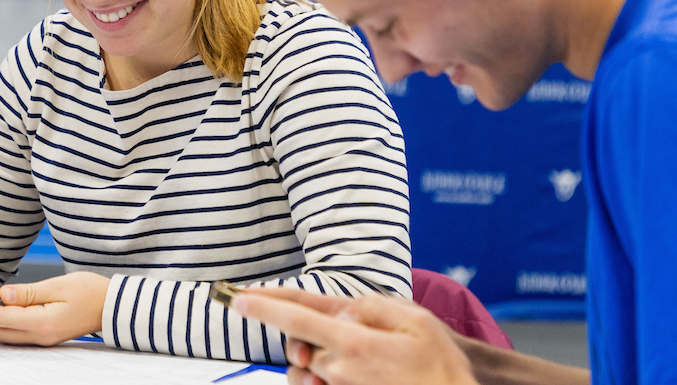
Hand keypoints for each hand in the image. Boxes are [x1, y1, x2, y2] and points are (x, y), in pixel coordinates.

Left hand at [0, 272, 109, 345]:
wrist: (111, 306)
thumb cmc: (89, 291)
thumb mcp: (58, 285)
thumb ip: (28, 292)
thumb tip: (2, 294)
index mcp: (43, 322)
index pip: (2, 318)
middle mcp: (40, 336)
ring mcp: (42, 339)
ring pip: (5, 336)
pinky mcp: (44, 336)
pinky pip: (15, 335)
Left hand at [230, 287, 478, 384]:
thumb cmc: (440, 363)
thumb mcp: (413, 319)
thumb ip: (369, 306)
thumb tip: (338, 312)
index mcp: (353, 341)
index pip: (295, 315)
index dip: (262, 305)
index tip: (236, 298)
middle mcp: (339, 368)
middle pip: (298, 341)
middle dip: (302, 332)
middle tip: (336, 330)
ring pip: (304, 369)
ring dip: (310, 360)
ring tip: (340, 357)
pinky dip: (318, 377)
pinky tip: (335, 373)